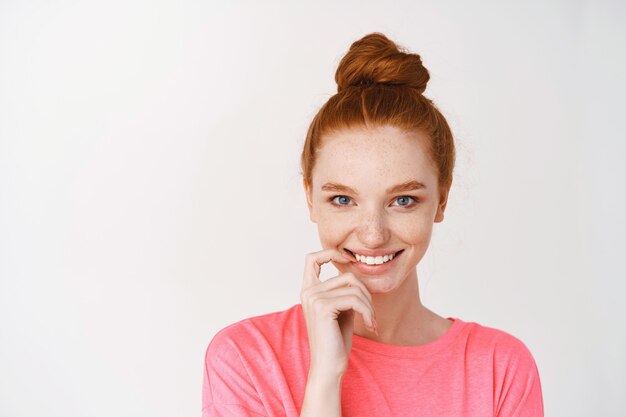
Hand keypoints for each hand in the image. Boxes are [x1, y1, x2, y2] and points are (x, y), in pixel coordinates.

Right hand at [300, 248, 377, 377]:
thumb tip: (356, 272)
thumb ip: (344, 290)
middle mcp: (308, 291)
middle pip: (347, 276)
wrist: (329, 366)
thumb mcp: (341, 309)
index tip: (349, 262)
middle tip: (372, 314)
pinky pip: (355, 299)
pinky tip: (370, 326)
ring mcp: (314, 297)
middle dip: (366, 294)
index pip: (312, 258)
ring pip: (355, 288)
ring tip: (372, 322)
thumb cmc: (336, 340)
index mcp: (309, 290)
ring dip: (370, 306)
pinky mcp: (323, 306)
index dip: (330, 253)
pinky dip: (368, 312)